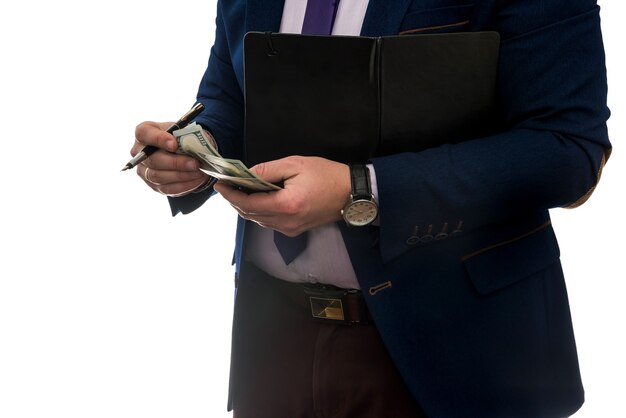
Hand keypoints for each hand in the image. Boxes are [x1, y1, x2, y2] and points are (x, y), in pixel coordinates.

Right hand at [132, 121, 209, 195]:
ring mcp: (144, 171)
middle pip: (153, 160)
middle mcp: (139, 152)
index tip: (174, 144)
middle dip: (176, 163)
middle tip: (195, 163)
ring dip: (182, 175)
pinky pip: (167, 188)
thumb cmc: (180, 137)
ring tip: (199, 172)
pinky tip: (197, 179)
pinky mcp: (153, 185)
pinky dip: (184, 185)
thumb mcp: (182, 130)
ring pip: (159, 177)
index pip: (145, 134)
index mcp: (144, 133)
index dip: (159, 139)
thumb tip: (197, 147)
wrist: (182, 150)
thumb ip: (186, 135)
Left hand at [213, 156, 350, 235]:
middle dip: (235, 201)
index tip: (220, 185)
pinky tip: (257, 200)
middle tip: (227, 186)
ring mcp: (291, 229)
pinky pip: (270, 223)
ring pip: (258, 221)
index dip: (231, 195)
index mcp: (286, 205)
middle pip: (250, 215)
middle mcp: (286, 222)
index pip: (248, 204)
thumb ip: (269, 169)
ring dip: (246, 208)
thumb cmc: (327, 175)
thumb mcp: (296, 164)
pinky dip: (259, 212)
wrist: (352, 194)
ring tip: (239, 191)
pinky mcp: (295, 231)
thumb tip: (247, 174)